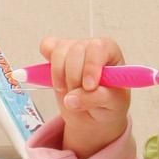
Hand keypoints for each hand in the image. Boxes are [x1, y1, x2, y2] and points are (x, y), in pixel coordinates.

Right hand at [41, 35, 130, 158]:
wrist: (96, 112)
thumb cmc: (109, 103)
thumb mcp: (111, 104)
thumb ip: (94, 99)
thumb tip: (70, 100)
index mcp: (110, 51)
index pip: (97, 48)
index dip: (90, 66)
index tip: (89, 87)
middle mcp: (91, 46)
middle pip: (76, 50)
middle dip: (74, 77)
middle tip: (79, 95)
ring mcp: (73, 47)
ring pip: (59, 52)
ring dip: (59, 76)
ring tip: (68, 91)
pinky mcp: (57, 53)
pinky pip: (47, 47)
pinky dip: (47, 63)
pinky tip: (56, 79)